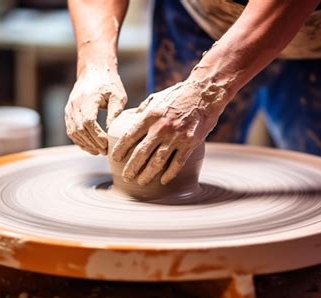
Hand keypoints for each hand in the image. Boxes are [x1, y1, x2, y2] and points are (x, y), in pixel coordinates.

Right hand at [65, 66, 126, 154]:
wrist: (94, 71)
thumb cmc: (109, 83)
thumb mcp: (118, 96)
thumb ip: (116, 113)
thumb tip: (112, 132)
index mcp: (87, 99)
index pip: (88, 122)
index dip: (97, 136)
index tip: (107, 144)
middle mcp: (75, 104)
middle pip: (80, 129)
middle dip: (93, 143)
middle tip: (105, 151)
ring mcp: (69, 109)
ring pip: (73, 132)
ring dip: (85, 144)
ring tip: (99, 151)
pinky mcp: (68, 112)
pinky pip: (71, 130)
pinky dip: (79, 141)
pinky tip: (90, 147)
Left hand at [111, 79, 227, 184]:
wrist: (205, 93)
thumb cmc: (180, 94)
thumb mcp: (157, 97)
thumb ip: (144, 109)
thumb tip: (133, 118)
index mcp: (150, 116)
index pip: (129, 136)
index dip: (120, 149)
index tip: (114, 158)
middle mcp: (161, 128)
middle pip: (141, 153)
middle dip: (131, 167)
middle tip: (126, 176)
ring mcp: (176, 137)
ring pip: (157, 161)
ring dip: (147, 174)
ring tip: (141, 181)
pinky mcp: (190, 143)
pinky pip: (177, 163)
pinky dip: (169, 173)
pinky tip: (163, 180)